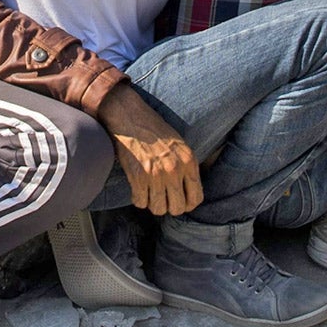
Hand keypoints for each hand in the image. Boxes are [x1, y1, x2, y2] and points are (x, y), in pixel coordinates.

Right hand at [96, 83, 202, 215]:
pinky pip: (140, 202)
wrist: (130, 117)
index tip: (180, 202)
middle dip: (169, 207)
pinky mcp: (138, 177)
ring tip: (149, 193)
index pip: (196, 198)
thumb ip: (186, 167)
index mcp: (188, 161)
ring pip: (158, 209)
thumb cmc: (154, 130)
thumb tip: (189, 192)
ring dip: (152, 204)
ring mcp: (156, 174)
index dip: (187, 205)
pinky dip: (138, 199)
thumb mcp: (180, 145)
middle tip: (162, 199)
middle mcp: (175, 169)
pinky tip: (137, 189)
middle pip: (177, 208)